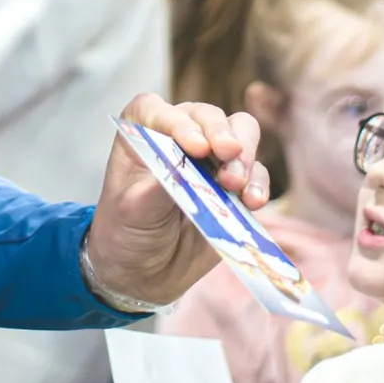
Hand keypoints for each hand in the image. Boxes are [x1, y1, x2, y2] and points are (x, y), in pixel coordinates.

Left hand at [83, 94, 270, 307]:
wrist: (143, 273)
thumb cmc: (125, 232)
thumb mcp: (133, 210)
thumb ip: (157, 187)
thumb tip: (181, 166)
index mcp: (142, 133)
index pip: (158, 110)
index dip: (179, 122)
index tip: (194, 147)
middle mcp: (178, 137)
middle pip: (207, 116)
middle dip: (221, 133)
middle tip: (227, 154)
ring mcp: (210, 160)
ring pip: (240, 133)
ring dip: (244, 153)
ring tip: (235, 183)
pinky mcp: (234, 186)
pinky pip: (256, 173)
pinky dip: (258, 183)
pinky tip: (252, 201)